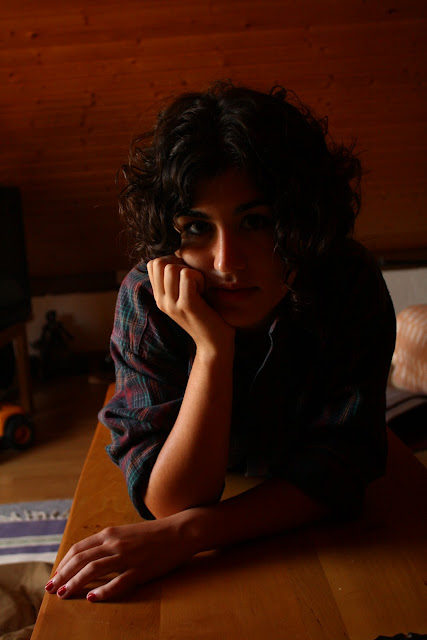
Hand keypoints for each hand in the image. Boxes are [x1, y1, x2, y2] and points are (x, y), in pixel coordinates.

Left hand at [45, 514, 196, 601]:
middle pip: (81, 559)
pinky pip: (118, 582)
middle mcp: (115, 543)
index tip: (55, 576)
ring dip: (75, 583)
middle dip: (63, 575)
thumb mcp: (126, 533)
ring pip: (93, 570)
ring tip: (64, 594)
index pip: (79, 549)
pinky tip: (92, 599)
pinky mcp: (140, 570)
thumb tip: (88, 557)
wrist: (180, 531)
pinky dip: (103, 591)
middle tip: (51, 589)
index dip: (63, 563)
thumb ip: (108, 542)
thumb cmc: (153, 534)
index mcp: (110, 534)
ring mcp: (127, 557)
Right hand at [147, 256, 234, 351]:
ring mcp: (172, 304)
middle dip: (180, 265)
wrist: (214, 343)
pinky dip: (200, 278)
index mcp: (160, 297)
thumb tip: (176, 255)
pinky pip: (188, 275)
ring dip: (191, 271)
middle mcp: (161, 301)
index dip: (172, 261)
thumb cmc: (206, 315)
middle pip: (160, 262)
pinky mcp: (186, 305)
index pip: (153, 263)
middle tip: (194, 281)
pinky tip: (205, 292)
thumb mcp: (186, 296)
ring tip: (200, 288)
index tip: (186, 276)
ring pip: (172, 267)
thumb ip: (177, 280)